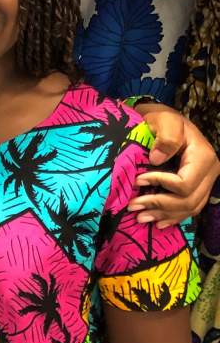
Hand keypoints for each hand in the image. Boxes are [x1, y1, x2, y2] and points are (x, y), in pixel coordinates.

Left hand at [129, 104, 218, 226]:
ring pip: (190, 208)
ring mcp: (205, 182)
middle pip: (188, 200)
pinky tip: (158, 222)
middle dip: (159, 205)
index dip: (160, 185)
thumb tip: (157, 160)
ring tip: (140, 218)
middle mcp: (209, 172)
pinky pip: (190, 208)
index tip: (136, 181)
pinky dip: (173, 217)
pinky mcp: (198, 187)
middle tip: (132, 206)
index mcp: (203, 157)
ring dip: (164, 215)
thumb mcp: (163, 120)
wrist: (165, 122)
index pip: (184, 183)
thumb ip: (165, 138)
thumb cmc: (162, 120)